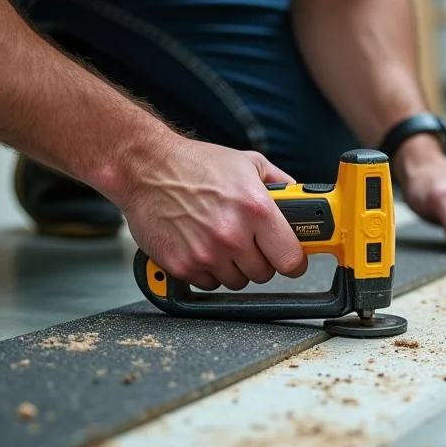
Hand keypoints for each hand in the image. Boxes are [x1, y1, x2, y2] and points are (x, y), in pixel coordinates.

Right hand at [118, 135, 306, 289]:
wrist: (146, 169)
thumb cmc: (195, 164)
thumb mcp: (248, 163)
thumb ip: (280, 183)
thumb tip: (299, 199)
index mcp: (256, 210)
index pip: (291, 260)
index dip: (293, 261)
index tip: (290, 259)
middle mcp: (233, 235)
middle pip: (264, 274)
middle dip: (260, 260)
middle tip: (248, 242)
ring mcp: (207, 254)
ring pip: (237, 282)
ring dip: (233, 267)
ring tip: (220, 240)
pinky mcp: (183, 266)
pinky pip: (209, 284)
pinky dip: (208, 271)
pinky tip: (201, 246)